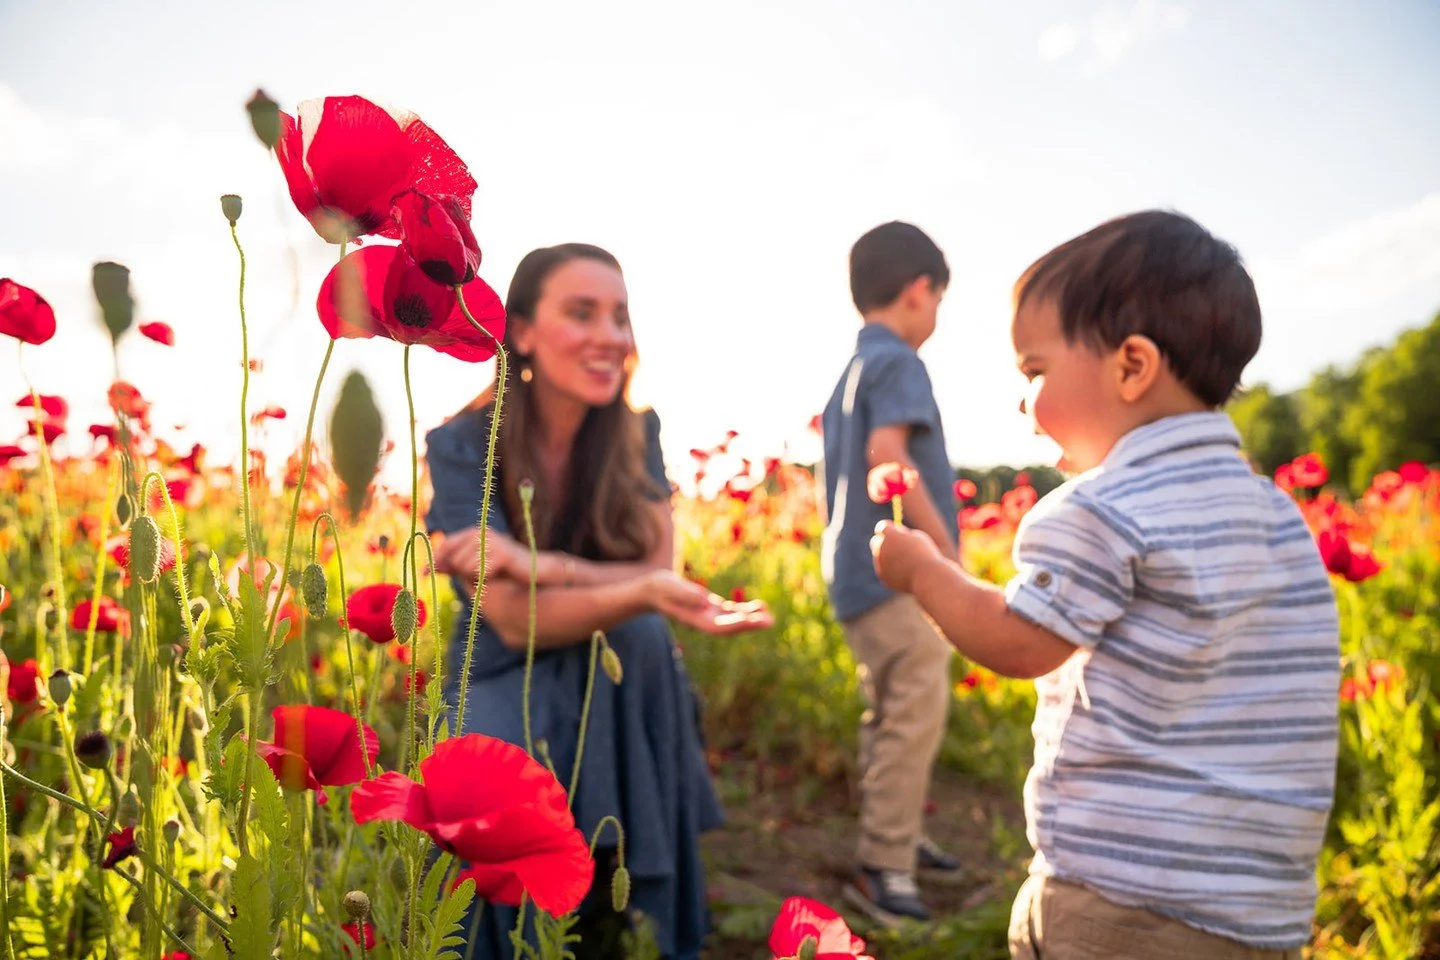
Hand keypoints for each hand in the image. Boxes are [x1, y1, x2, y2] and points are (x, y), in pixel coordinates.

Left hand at [430, 527, 524, 582]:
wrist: (535, 569)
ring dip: (475, 577)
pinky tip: (497, 575)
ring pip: (466, 567)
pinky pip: (481, 573)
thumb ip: (455, 565)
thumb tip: (431, 569)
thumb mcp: (476, 565)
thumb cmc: (504, 567)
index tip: (424, 574)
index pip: (447, 544)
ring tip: (491, 574)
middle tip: (478, 575)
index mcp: (475, 532)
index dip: (435, 559)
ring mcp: (493, 543)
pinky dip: (486, 579)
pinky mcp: (503, 555)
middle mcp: (483, 533)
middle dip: (460, 572)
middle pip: (454, 558)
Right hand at [644, 570, 773, 635]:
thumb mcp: (669, 588)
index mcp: (694, 619)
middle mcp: (704, 621)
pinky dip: (745, 609)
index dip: (735, 624)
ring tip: (769, 615)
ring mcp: (709, 615)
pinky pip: (732, 611)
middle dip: (749, 624)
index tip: (752, 620)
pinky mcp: (712, 607)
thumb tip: (703, 600)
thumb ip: (685, 594)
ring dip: (752, 618)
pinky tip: (760, 606)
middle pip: (730, 626)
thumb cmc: (659, 588)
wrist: (653, 589)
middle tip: (770, 621)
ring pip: (734, 619)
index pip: (718, 627)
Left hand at [870, 520, 943, 593]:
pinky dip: (891, 570)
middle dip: (884, 542)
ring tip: (909, 564)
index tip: (894, 530)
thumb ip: (904, 534)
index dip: (889, 528)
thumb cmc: (926, 555)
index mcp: (889, 535)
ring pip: (881, 557)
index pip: (882, 526)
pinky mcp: (882, 575)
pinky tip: (905, 573)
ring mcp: (879, 562)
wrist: (926, 577)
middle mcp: (880, 547)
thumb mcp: (918, 538)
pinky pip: (884, 569)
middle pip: (876, 541)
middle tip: (894, 545)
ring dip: (890, 557)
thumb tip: (897, 533)